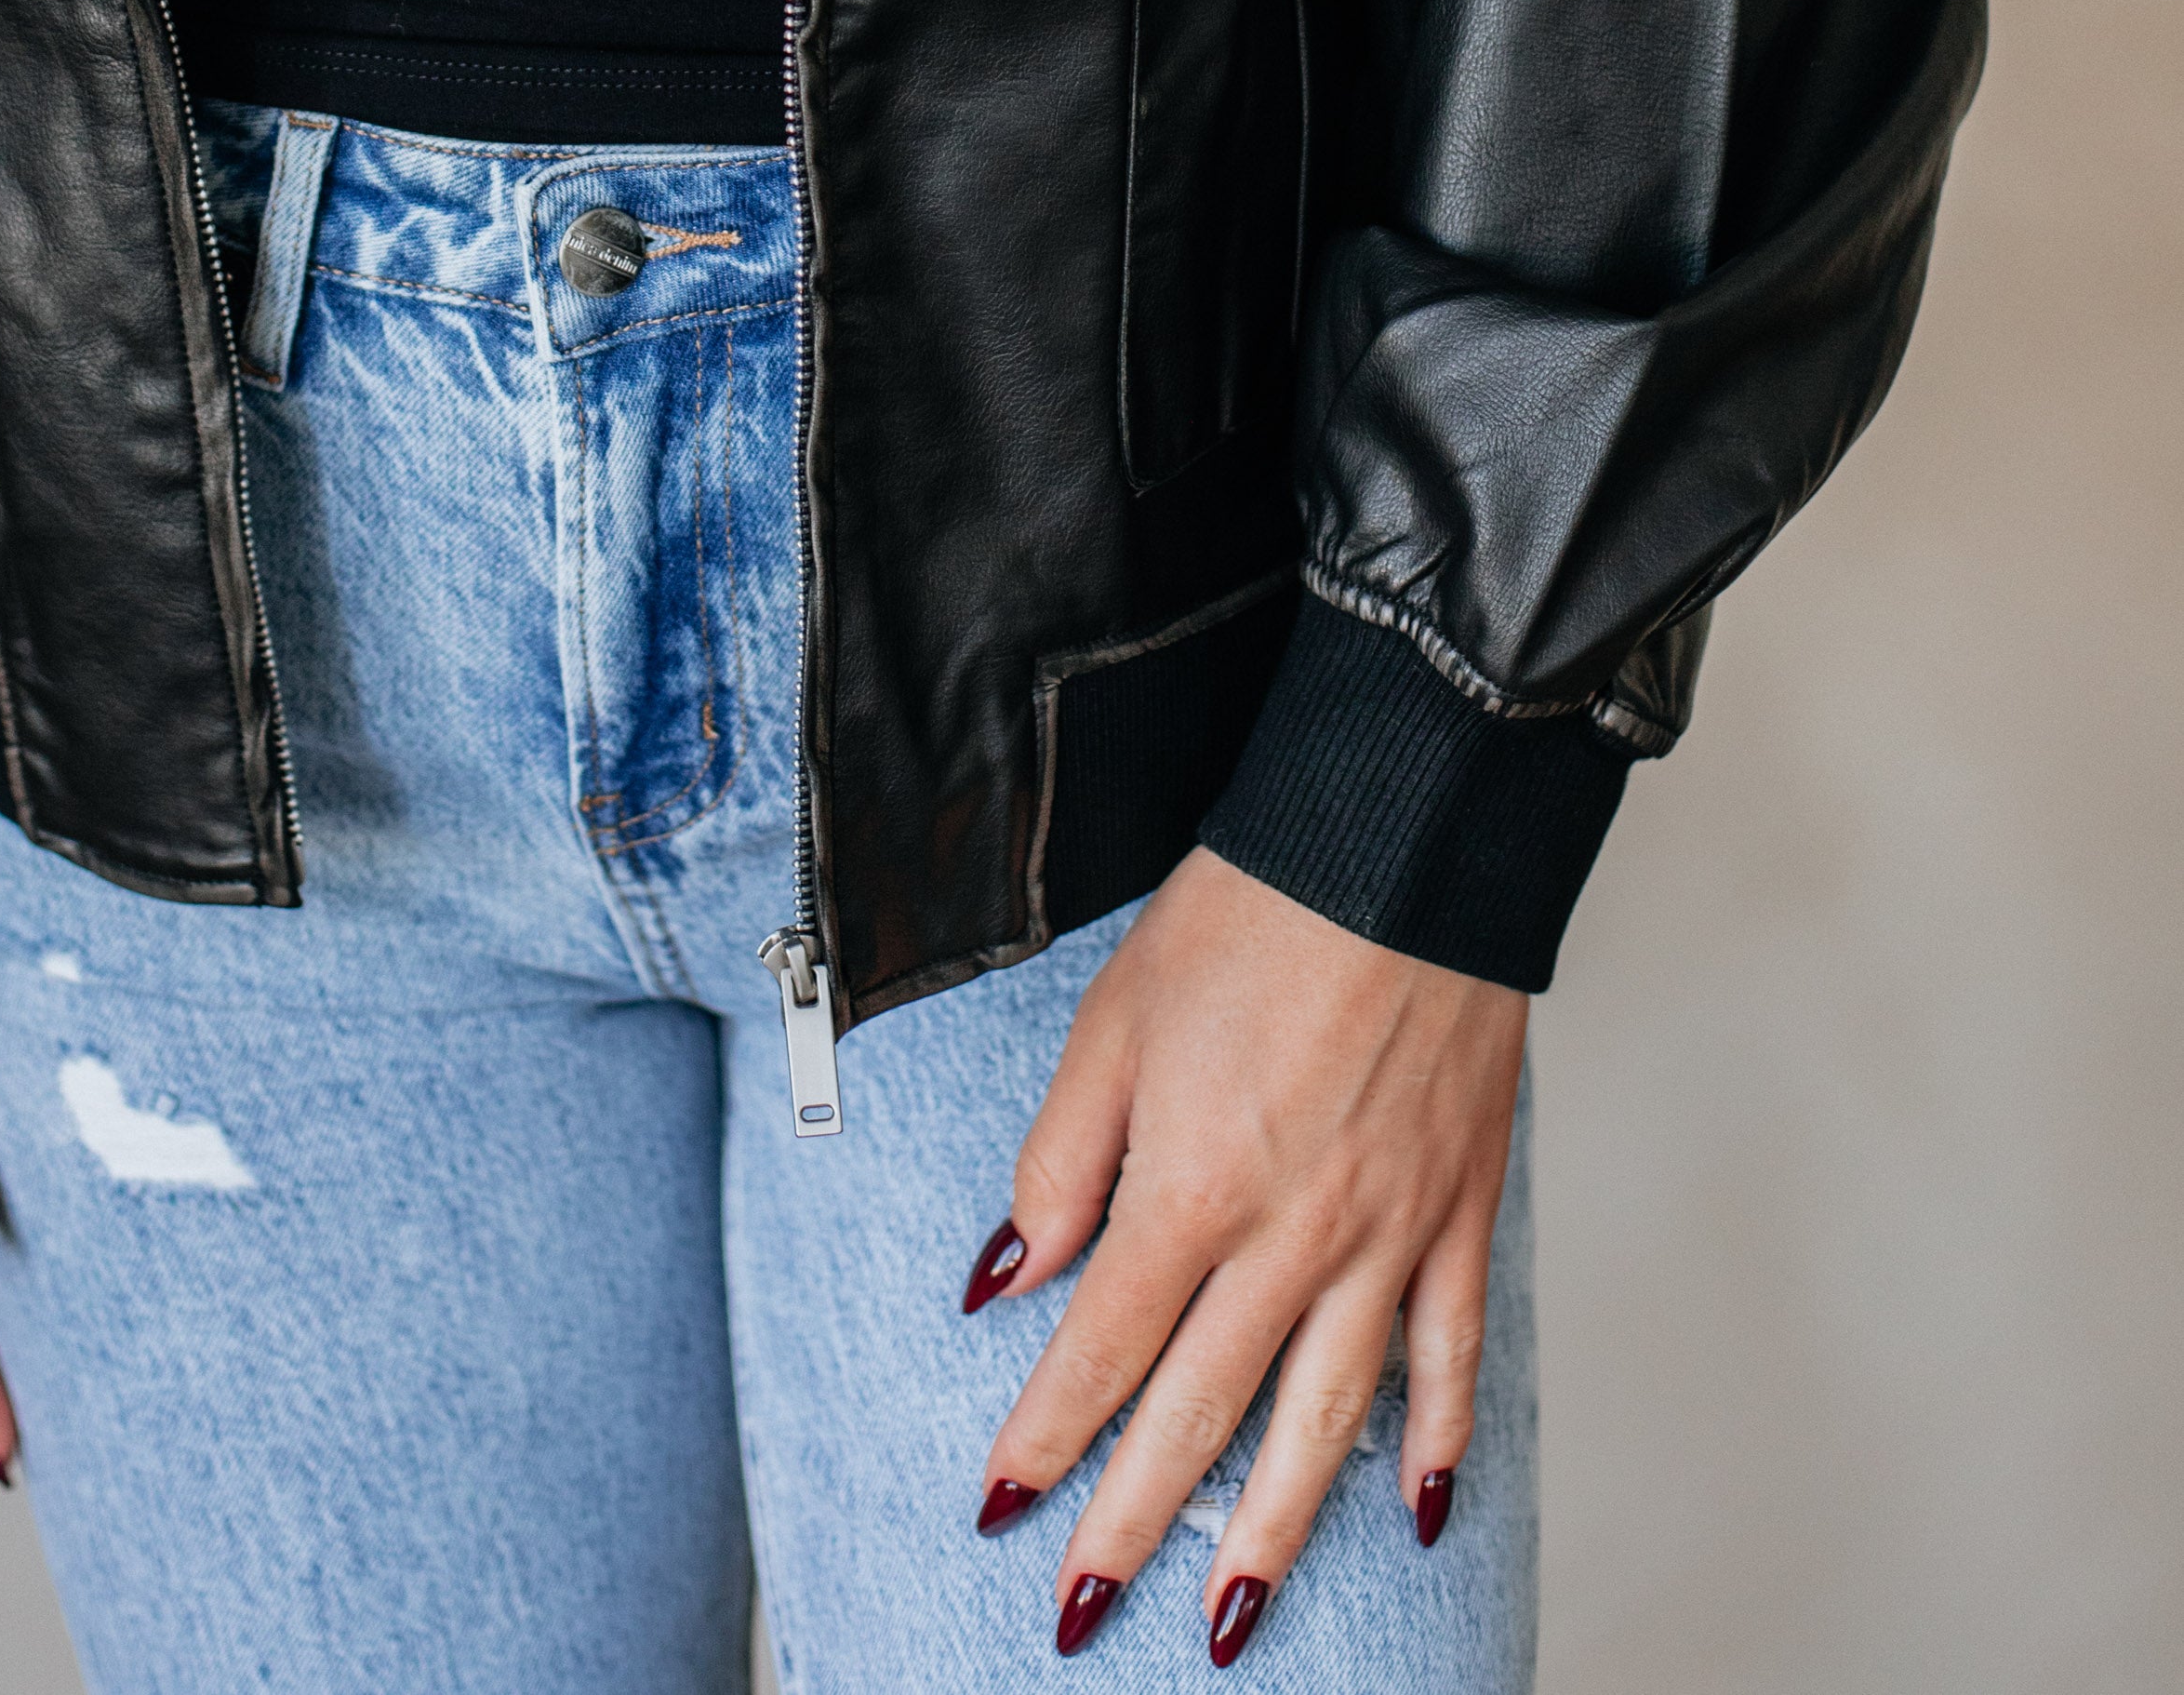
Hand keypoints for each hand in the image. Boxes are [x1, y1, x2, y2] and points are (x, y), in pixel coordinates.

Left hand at [971, 846, 1523, 1657]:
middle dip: (1133, 1524)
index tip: (999, 1508)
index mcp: (1193, 1184)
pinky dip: (1435, 1442)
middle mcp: (1292, 1234)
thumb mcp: (1111, 1021)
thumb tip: (1010, 1277)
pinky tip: (1411, 1511)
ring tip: (1231, 1620)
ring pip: (1325, 1420)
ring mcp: (1387, 1234)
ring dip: (1272, 1531)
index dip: (1044, 1437)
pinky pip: (1450, 1354)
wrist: (1394, 842)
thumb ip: (1061, 1161)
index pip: (1101, 1348)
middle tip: (1083, 1613)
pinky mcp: (1459, 1210)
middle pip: (1201, 1412)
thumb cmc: (1245, 917)